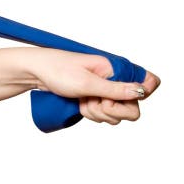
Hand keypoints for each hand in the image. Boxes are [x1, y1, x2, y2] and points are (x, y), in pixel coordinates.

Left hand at [31, 48, 160, 124]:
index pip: (150, 84)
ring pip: (116, 115)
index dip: (141, 95)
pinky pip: (103, 115)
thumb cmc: (57, 70)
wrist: (34, 73)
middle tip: (93, 101)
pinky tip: (79, 105)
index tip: (116, 97)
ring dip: (98, 113)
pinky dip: (91, 114)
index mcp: (117, 69)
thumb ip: (115, 89)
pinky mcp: (94, 99)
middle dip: (112, 111)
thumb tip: (142, 91)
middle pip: (133, 107)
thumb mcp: (87, 82)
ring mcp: (104, 91)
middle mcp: (115, 80)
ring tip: (82, 101)